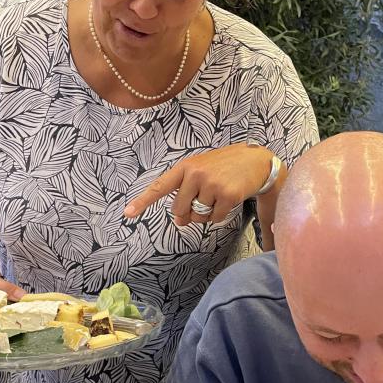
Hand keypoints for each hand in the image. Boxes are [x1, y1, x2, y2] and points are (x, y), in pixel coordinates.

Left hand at [123, 144, 274, 225]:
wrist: (255, 161)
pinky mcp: (228, 195)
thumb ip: (186, 193)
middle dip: (189, 211)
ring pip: (198, 216)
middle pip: (179, 209)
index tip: (128, 213)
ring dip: (207, 213)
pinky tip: (228, 200)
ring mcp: (212, 184)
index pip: (160, 186)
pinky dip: (220, 215)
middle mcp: (196, 174)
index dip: (143, 201)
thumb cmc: (224, 168)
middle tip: (203, 201)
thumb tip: (180, 221)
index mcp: (185, 167)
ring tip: (218, 196)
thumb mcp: (201, 173)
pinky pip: (215, 218)